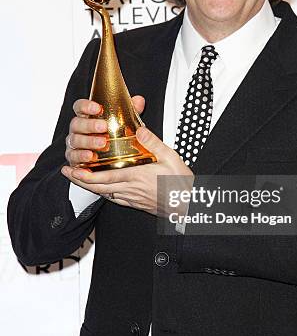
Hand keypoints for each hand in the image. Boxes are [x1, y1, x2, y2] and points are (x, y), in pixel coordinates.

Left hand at [62, 97, 193, 217]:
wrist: (190, 206)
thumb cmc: (182, 184)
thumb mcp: (171, 158)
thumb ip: (154, 143)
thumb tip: (140, 129)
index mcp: (137, 177)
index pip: (105, 177)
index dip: (86, 175)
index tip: (73, 169)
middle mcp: (131, 190)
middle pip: (99, 188)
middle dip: (80, 180)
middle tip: (67, 172)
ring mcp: (132, 199)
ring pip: (104, 194)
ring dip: (89, 186)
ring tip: (78, 178)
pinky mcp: (136, 203)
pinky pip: (114, 199)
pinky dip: (103, 192)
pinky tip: (101, 188)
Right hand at [64, 95, 145, 166]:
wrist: (115, 160)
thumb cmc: (116, 136)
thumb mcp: (126, 123)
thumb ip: (131, 111)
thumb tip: (139, 100)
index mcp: (86, 117)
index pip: (79, 107)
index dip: (86, 106)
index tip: (98, 108)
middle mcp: (77, 130)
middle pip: (76, 124)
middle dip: (89, 125)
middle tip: (104, 127)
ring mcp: (74, 145)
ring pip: (74, 141)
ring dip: (88, 141)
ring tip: (102, 144)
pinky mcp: (74, 160)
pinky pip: (73, 159)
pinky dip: (80, 159)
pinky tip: (90, 159)